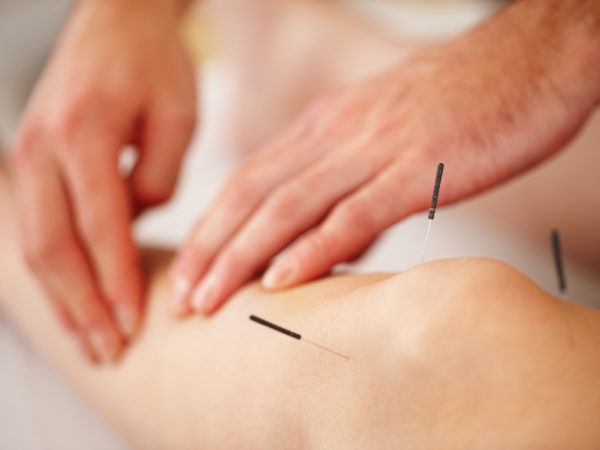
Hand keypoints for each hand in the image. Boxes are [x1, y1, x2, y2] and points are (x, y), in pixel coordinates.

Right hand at [10, 0, 195, 360]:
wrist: (116, 18)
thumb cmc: (154, 64)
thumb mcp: (178, 116)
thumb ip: (159, 178)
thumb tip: (135, 225)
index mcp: (83, 134)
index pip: (100, 228)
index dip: (116, 282)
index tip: (134, 324)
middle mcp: (42, 148)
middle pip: (53, 248)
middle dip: (81, 306)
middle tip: (107, 351)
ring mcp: (27, 155)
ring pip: (34, 245)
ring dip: (61, 299)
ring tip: (88, 340)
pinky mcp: (31, 162)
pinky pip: (34, 228)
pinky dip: (53, 272)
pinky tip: (72, 300)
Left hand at [172, 0, 599, 315]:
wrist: (530, 59)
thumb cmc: (463, 99)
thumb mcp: (388, 134)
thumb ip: (353, 181)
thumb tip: (331, 239)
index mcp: (328, 124)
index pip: (250, 179)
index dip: (212, 227)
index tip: (188, 268)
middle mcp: (337, 134)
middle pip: (253, 196)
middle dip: (209, 249)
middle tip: (178, 297)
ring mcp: (375, 149)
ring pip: (288, 207)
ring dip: (241, 257)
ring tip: (206, 301)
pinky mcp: (417, 168)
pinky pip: (354, 213)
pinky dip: (312, 249)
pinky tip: (281, 282)